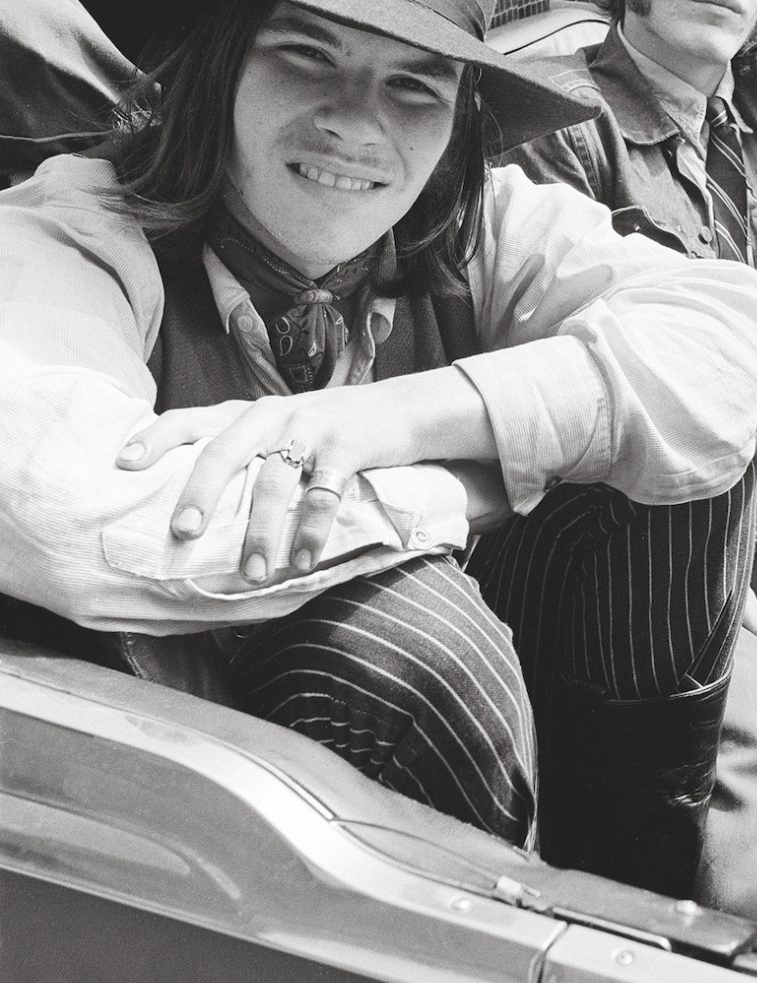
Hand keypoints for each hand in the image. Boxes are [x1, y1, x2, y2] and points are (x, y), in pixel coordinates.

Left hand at [116, 368, 493, 582]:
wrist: (407, 409)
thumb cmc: (338, 430)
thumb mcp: (288, 429)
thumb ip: (249, 450)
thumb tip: (201, 498)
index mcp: (252, 412)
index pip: (192, 418)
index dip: (156, 438)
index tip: (122, 464)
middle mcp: (274, 414)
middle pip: (224, 451)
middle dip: (200, 493)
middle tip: (183, 533)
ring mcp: (312, 427)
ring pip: (273, 481)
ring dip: (261, 532)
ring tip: (254, 573)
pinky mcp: (348, 445)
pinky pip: (323, 493)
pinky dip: (312, 530)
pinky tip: (304, 559)